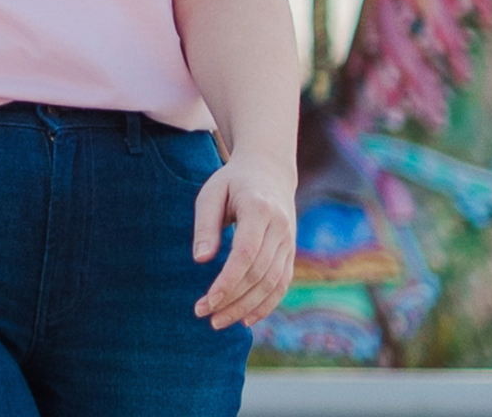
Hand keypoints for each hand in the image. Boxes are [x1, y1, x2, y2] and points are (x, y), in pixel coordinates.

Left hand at [190, 152, 295, 328]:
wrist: (270, 171)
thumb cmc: (231, 182)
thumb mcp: (211, 194)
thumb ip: (206, 226)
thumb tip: (200, 260)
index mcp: (259, 210)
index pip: (246, 254)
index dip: (228, 280)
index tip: (207, 300)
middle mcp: (280, 229)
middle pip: (259, 273)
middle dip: (232, 298)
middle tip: (204, 315)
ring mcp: (289, 242)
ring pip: (272, 283)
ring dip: (247, 306)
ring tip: (219, 321)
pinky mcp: (290, 252)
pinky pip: (282, 283)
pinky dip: (266, 304)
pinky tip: (246, 319)